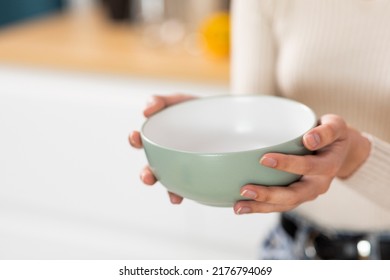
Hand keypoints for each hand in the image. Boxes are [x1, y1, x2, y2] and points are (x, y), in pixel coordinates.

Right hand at [129, 94, 194, 203]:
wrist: (227, 118)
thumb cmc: (197, 110)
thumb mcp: (179, 100)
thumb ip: (160, 101)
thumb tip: (145, 111)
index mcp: (159, 138)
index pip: (141, 141)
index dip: (135, 140)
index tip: (135, 137)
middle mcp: (167, 156)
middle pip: (152, 168)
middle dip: (147, 175)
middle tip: (148, 177)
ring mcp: (183, 167)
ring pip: (171, 183)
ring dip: (169, 191)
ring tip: (173, 197)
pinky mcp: (199, 175)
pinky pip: (194, 187)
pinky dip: (193, 194)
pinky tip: (194, 196)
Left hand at [234, 114, 370, 213]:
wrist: (339, 151)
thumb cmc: (332, 135)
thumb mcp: (335, 126)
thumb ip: (326, 130)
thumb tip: (309, 139)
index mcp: (328, 166)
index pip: (307, 166)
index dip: (287, 164)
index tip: (264, 158)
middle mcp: (318, 185)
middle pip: (294, 195)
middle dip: (268, 194)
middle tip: (245, 189)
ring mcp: (307, 193)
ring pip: (284, 205)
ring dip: (260, 206)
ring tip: (238, 206)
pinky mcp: (296, 197)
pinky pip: (279, 205)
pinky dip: (260, 207)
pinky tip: (241, 206)